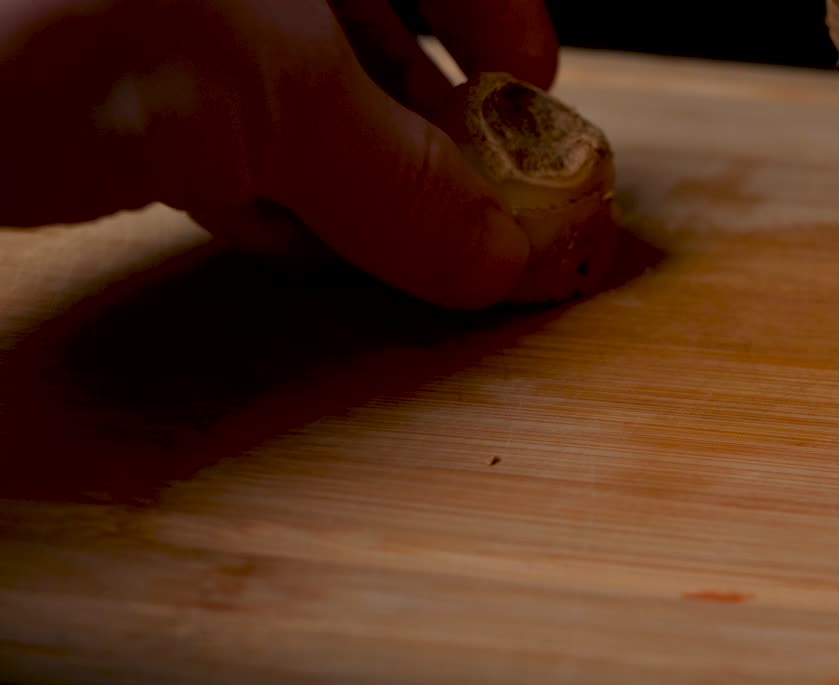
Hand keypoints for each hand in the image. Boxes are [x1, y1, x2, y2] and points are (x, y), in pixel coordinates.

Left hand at [0, 0, 558, 308]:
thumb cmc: (50, 17)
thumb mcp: (268, 97)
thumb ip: (403, 181)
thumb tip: (505, 255)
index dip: (504, 26)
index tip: (536, 112)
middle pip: (373, 26)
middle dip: (434, 126)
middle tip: (483, 211)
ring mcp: (163, 20)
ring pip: (295, 90)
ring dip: (357, 177)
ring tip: (409, 249)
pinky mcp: (99, 84)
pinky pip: (216, 134)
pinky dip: (268, 195)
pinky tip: (298, 242)